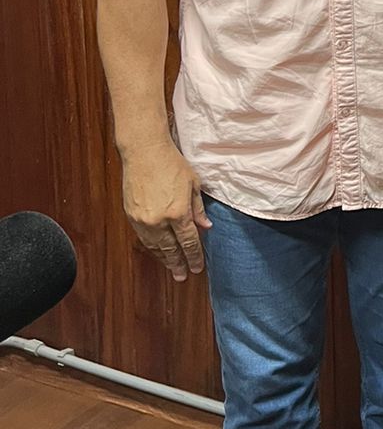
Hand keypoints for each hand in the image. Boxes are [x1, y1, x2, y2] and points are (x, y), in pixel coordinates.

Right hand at [121, 142, 210, 281]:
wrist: (144, 152)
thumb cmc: (172, 164)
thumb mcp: (193, 184)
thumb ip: (198, 208)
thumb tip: (205, 226)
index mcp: (178, 213)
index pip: (189, 242)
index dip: (194, 256)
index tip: (198, 267)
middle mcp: (159, 220)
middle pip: (171, 249)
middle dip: (178, 264)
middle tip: (183, 276)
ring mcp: (143, 220)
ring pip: (155, 247)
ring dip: (164, 258)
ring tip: (172, 268)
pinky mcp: (131, 216)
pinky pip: (143, 238)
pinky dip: (152, 247)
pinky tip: (157, 251)